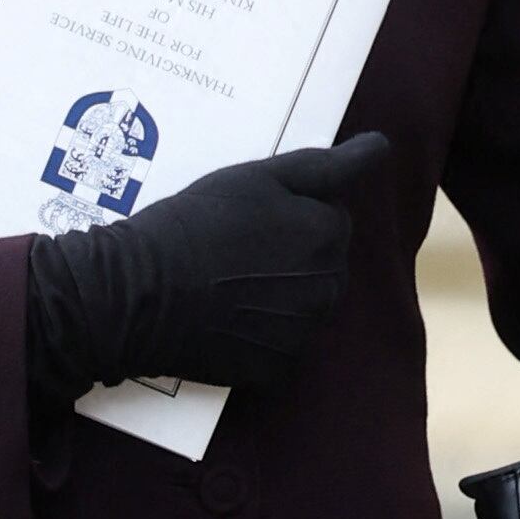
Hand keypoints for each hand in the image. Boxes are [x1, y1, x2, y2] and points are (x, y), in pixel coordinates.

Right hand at [24, 134, 390, 410]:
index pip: (331, 220)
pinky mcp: (275, 371)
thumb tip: (382, 147)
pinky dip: (258, 336)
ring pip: (303, 307)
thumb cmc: (194, 225)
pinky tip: (223, 321)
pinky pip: (279, 348)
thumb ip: (328, 165)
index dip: (290, 215)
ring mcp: (303, 334)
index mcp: (328, 235)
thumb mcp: (257, 177)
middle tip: (233, 252)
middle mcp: (328, 288)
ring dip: (278, 297)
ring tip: (225, 286)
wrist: (137, 295)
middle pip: (322, 267)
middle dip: (291, 258)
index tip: (248, 218)